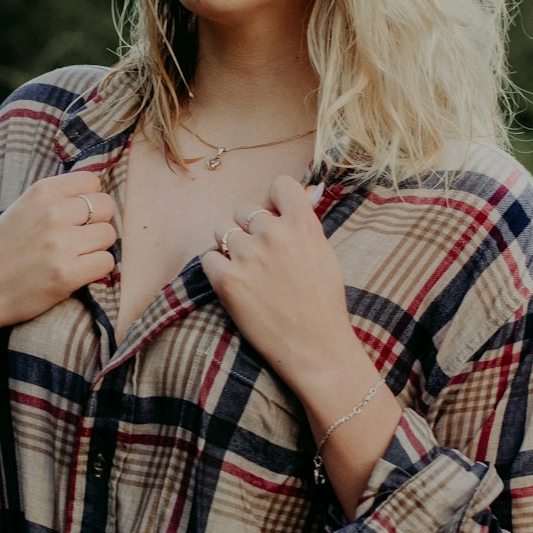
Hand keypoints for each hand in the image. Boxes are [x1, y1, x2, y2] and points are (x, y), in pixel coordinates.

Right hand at [0, 172, 116, 352]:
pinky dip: (96, 270)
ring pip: (109, 235)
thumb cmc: (4, 249)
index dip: (90, 200)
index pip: (93, 181)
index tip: (77, 216)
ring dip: (97, 248)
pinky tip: (76, 273)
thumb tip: (97, 191)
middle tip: (78, 239)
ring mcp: (61, 244)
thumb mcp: (23, 208)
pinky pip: (107, 263)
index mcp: (41, 192)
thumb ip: (56, 197)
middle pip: (106, 207)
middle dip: (97, 223)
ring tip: (74, 257)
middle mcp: (53, 213)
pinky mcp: (67, 274)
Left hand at [202, 175, 353, 399]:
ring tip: (247, 271)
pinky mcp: (227, 280)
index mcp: (302, 224)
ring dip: (230, 247)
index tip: (275, 216)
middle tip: (260, 256)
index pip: (279, 184)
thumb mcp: (323, 253)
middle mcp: (274, 234)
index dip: (274, 200)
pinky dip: (217, 269)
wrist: (315, 347)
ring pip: (222, 231)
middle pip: (244, 210)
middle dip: (248, 228)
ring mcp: (249, 256)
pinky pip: (208, 258)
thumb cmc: (323, 303)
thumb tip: (310, 188)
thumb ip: (307, 221)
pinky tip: (234, 284)